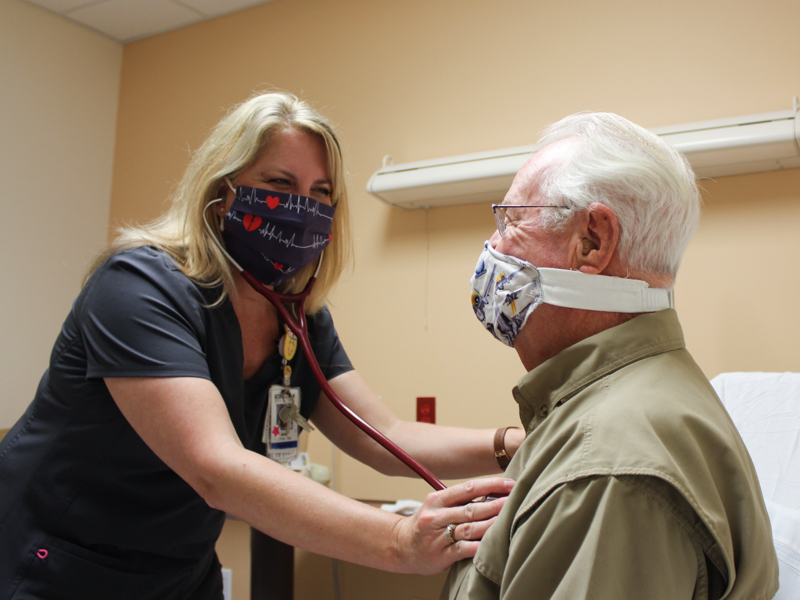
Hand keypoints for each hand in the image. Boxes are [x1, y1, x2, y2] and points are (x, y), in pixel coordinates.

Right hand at [392, 477, 514, 574]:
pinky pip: (463, 550)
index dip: (490, 485)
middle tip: (514, 501)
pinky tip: (492, 544)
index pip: (467, 488)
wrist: (401, 546)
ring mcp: (437, 537)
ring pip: (469, 529)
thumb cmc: (426, 524)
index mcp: (437, 500)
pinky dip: (479, 546)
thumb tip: (494, 492)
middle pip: (470, 509)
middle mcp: (436, 516)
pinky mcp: (440, 555)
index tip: (509, 484)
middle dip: (495, 505)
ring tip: (508, 520)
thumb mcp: (438, 506)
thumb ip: (460, 501)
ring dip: (491, 524)